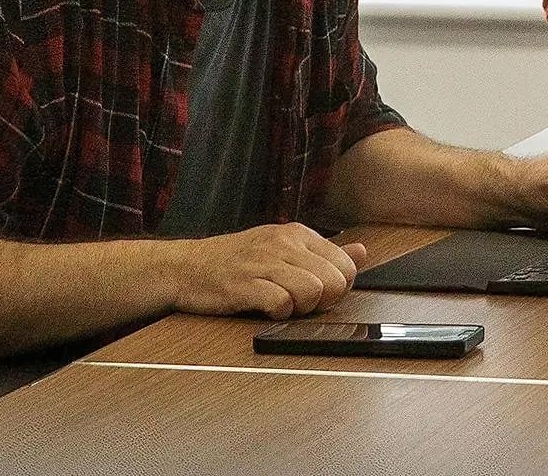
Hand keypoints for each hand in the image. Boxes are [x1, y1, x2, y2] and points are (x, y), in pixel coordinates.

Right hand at [171, 223, 366, 318]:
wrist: (185, 267)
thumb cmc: (236, 262)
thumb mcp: (282, 248)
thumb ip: (324, 253)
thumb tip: (362, 252)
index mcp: (297, 234)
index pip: (345, 265)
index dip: (338, 288)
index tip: (317, 294)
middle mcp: (282, 243)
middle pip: (334, 281)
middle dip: (322, 301)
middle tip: (298, 302)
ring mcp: (262, 262)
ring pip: (312, 291)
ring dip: (301, 308)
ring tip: (281, 304)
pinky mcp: (243, 284)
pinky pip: (280, 303)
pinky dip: (277, 313)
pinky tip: (265, 308)